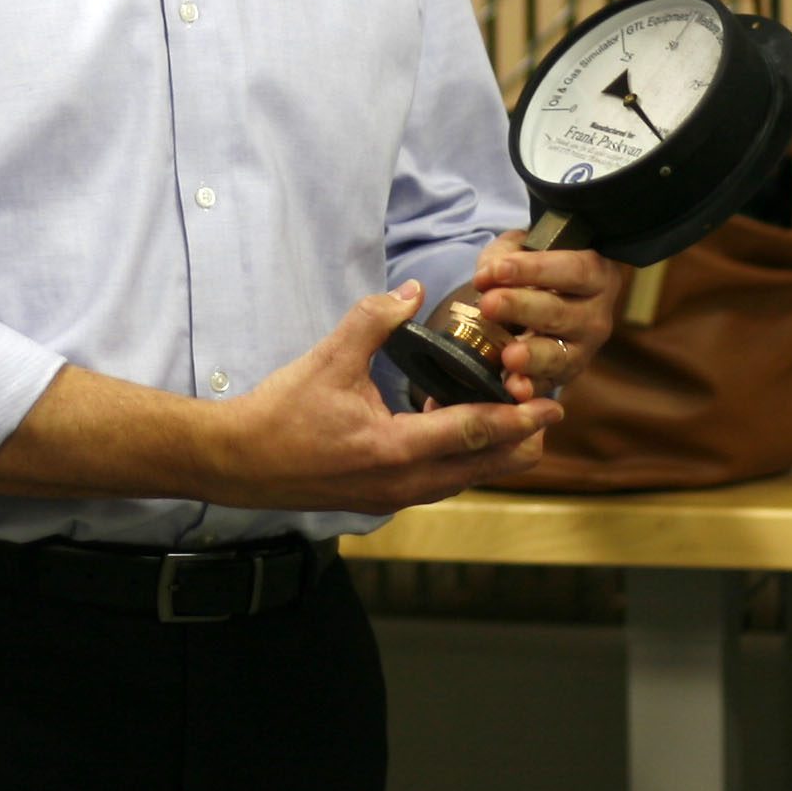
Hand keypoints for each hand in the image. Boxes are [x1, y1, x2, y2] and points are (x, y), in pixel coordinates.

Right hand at [195, 282, 560, 511]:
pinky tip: (455, 429)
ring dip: (491, 451)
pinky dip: (461, 459)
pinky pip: (440, 481)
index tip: (552, 404)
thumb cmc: (280, 414)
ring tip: (514, 419)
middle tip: (547, 412)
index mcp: (392, 448)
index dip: (517, 418)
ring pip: (465, 478)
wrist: (239, 462)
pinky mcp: (383, 499)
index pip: (473, 433)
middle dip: (521, 440)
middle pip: (484, 467)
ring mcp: (394, 496)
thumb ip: (373, 321)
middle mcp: (402, 482)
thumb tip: (411, 291)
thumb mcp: (327, 360)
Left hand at [468, 229, 627, 396]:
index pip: (570, 270)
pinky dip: (531, 388)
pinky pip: (549, 384)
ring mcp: (583, 350)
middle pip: (559, 313)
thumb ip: (505, 256)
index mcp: (594, 275)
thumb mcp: (524, 248)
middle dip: (521, 308)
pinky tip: (515, 388)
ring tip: (509, 356)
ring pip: (559, 354)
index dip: (532, 270)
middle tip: (489, 304)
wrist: (552, 299)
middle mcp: (595, 316)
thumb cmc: (538, 269)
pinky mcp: (565, 375)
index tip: (496, 270)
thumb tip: (486, 277)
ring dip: (532, 356)